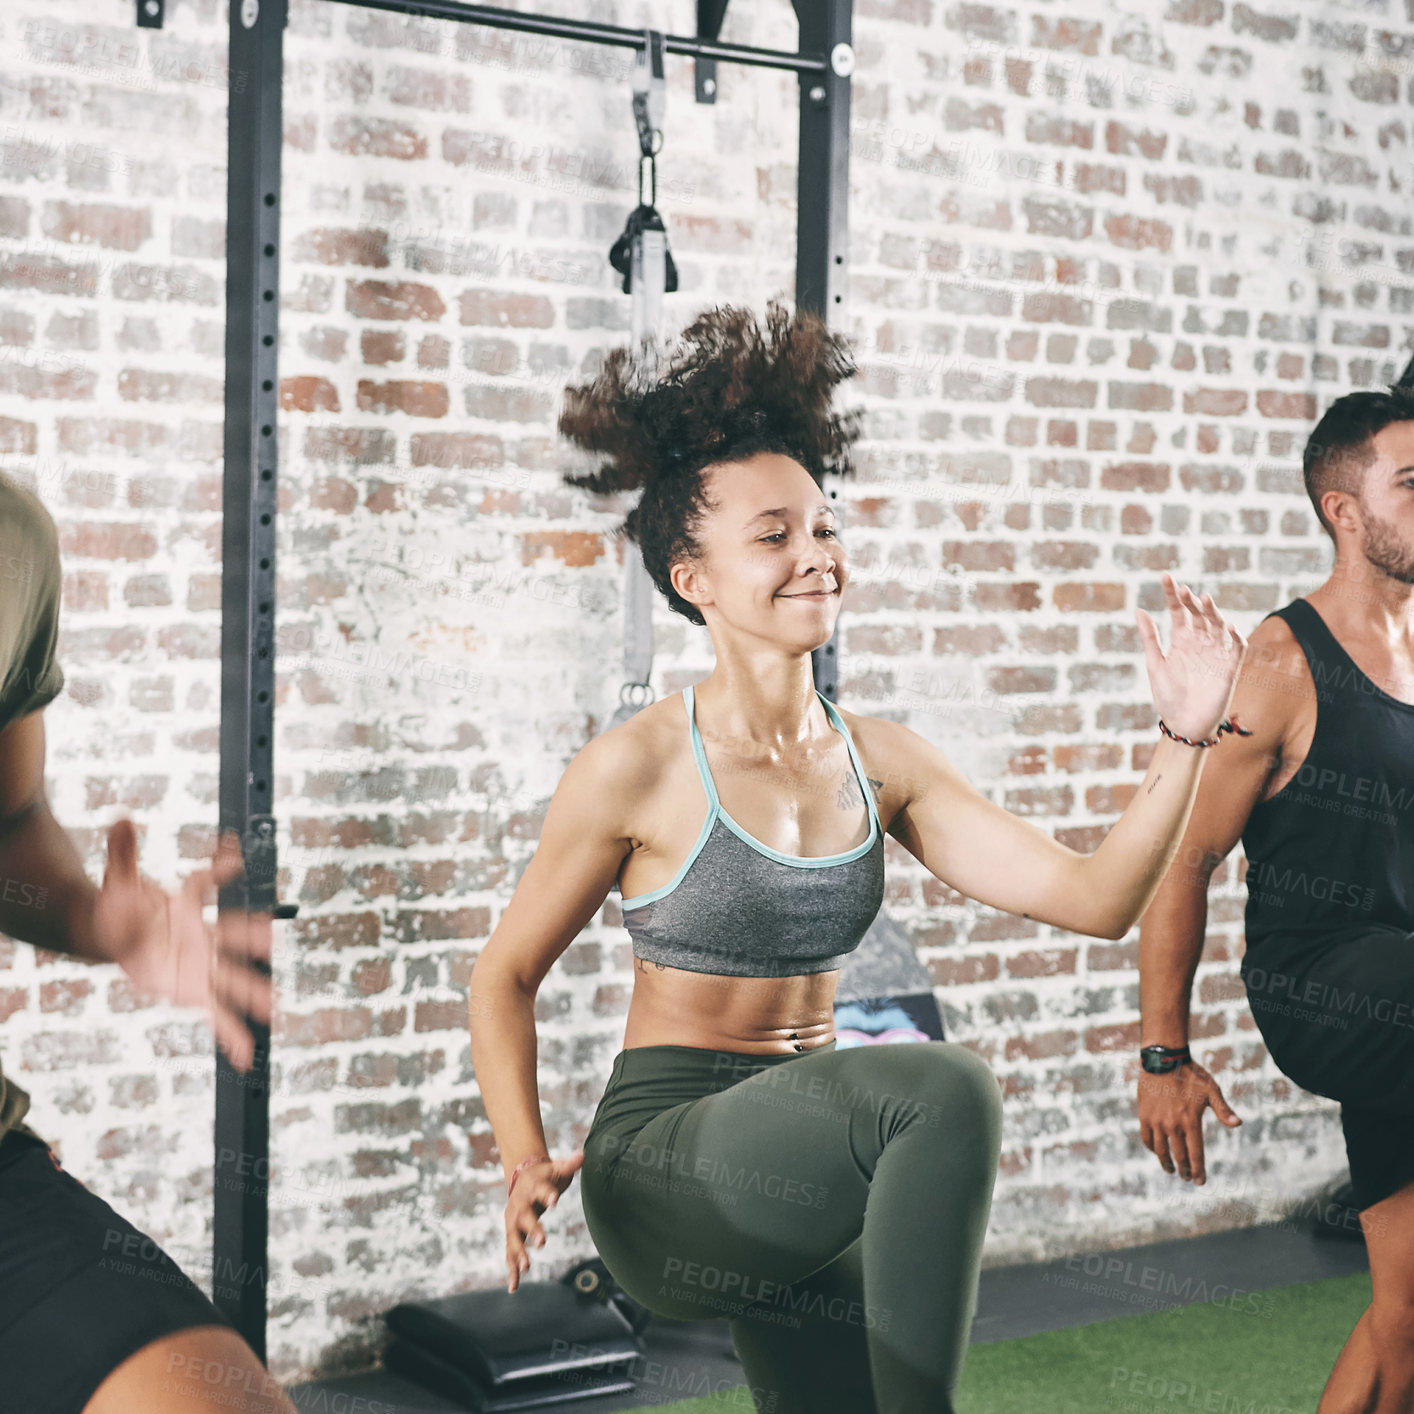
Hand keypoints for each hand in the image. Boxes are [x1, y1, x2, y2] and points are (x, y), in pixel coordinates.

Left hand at [92, 822, 273, 1071]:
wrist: (114, 933)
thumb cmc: (121, 905)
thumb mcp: (118, 880)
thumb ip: (123, 854)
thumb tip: (121, 818)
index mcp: (184, 906)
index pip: (201, 885)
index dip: (217, 868)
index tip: (232, 857)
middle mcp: (201, 934)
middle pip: (230, 935)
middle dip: (250, 938)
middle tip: (269, 936)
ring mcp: (201, 965)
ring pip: (231, 979)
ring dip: (252, 992)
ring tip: (274, 1006)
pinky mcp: (194, 992)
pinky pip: (216, 1016)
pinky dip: (232, 1036)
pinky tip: (246, 1056)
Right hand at [505, 1150, 584, 1292]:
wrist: (522, 1178)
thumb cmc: (545, 1175)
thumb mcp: (556, 1168)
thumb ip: (569, 1164)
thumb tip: (584, 1154)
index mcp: (532, 1187)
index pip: (542, 1190)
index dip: (549, 1194)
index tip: (556, 1200)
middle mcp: (519, 1206)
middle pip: (525, 1218)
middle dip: (533, 1229)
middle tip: (544, 1241)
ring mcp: (513, 1222)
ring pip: (514, 1239)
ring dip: (519, 1253)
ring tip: (527, 1267)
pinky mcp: (512, 1235)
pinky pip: (510, 1255)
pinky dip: (511, 1270)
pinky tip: (513, 1288)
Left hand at [1134, 572, 1247, 741]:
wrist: (1184, 724)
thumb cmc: (1168, 696)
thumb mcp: (1155, 665)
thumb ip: (1150, 638)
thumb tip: (1138, 610)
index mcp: (1180, 640)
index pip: (1178, 611)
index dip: (1172, 594)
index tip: (1165, 576)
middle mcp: (1199, 643)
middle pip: (1198, 614)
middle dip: (1191, 600)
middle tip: (1183, 589)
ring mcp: (1215, 653)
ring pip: (1217, 625)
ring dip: (1212, 612)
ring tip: (1204, 599)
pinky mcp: (1229, 667)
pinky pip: (1236, 648)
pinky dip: (1235, 637)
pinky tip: (1228, 628)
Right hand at [1138, 1060, 1240, 1183]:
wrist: (1162, 1060)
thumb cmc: (1190, 1074)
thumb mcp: (1211, 1090)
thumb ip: (1223, 1110)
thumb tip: (1238, 1124)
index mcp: (1190, 1122)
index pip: (1195, 1154)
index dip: (1198, 1171)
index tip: (1199, 1182)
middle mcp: (1173, 1125)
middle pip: (1178, 1156)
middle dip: (1184, 1170)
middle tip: (1186, 1178)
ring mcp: (1157, 1121)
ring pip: (1160, 1150)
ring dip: (1166, 1163)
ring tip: (1170, 1170)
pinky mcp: (1144, 1115)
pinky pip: (1147, 1138)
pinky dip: (1152, 1148)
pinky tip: (1156, 1151)